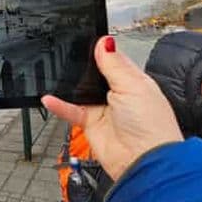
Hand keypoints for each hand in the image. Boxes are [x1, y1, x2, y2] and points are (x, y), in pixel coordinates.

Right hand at [41, 36, 182, 180]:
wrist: (144, 160)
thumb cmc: (151, 125)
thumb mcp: (133, 85)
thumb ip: (115, 64)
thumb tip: (104, 42)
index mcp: (133, 80)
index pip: (112, 59)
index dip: (100, 51)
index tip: (84, 40)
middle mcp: (117, 93)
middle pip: (93, 74)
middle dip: (81, 67)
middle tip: (66, 57)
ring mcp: (103, 108)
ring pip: (79, 91)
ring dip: (68, 85)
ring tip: (54, 74)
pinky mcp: (90, 123)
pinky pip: (71, 110)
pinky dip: (59, 105)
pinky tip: (49, 98)